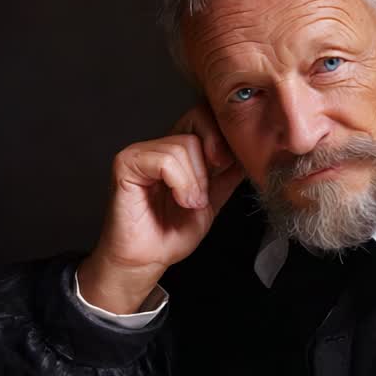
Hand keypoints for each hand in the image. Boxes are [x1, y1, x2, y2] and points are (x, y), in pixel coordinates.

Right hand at [78, 104, 244, 313]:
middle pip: (198, 119)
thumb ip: (227, 175)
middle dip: (213, 154)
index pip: (205, 116)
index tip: (227, 165)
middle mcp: (159, 145)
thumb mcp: (212, 200)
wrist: (147, 260)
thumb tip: (249, 152)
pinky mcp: (126, 163)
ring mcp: (142, 152)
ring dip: (196, 181)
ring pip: (185, 145)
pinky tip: (179, 201)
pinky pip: (165, 160)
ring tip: (190, 203)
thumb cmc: (170, 234)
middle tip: (210, 185)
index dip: (223, 134)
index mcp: (179, 151)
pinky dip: (181, 183)